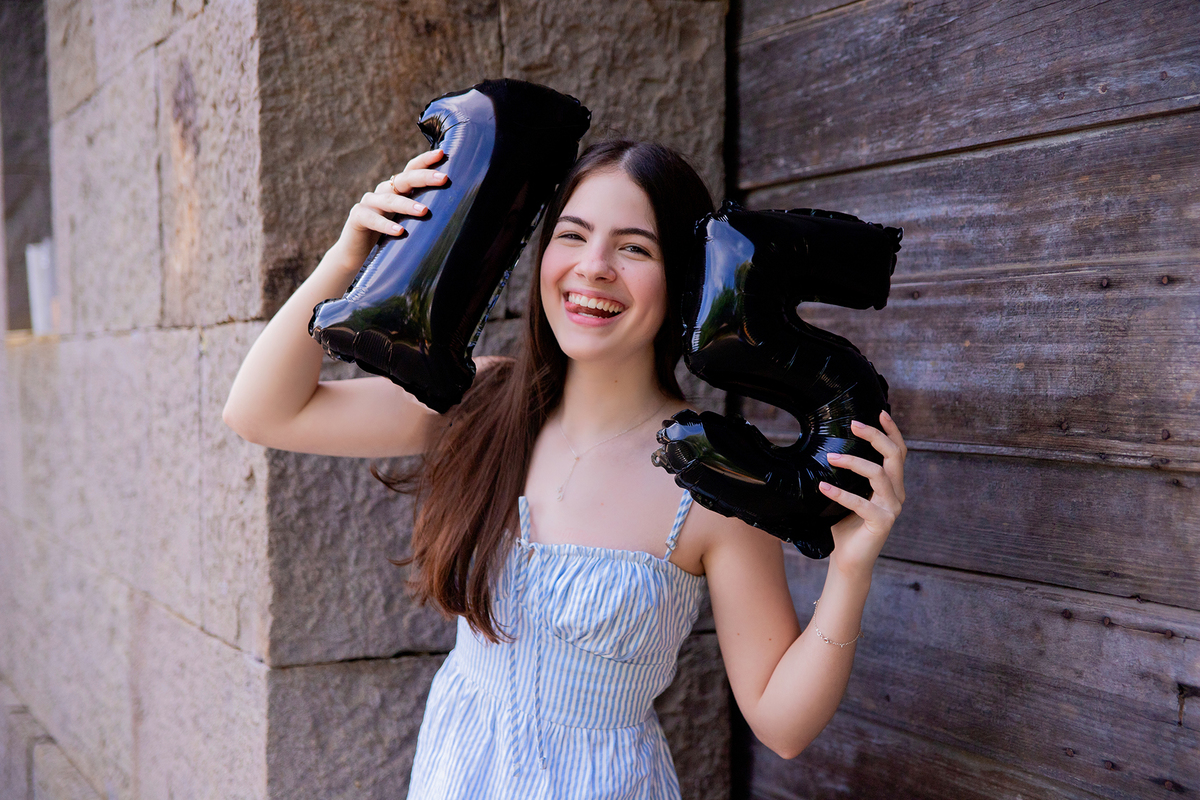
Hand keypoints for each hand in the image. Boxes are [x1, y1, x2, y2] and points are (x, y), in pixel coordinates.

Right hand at [332, 148, 448, 268]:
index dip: (425, 160)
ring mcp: (369, 202)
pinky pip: (373, 219)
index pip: (412, 170)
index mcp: (397, 190)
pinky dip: (386, 225)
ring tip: (424, 211)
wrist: (357, 255)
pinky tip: (400, 231)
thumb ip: (423, 216)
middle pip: (404, 179)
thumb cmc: (389, 240)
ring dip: (408, 205)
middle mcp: (384, 192)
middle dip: (424, 177)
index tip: (442, 154)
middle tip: (443, 178)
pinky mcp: (358, 217)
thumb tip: (457, 218)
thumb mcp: (409, 224)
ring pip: (390, 200)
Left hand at [818, 410, 907, 578]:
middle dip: (875, 436)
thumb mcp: (849, 493)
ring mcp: (892, 508)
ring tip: (830, 458)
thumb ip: (848, 476)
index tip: (880, 411)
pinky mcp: (882, 522)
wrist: (849, 560)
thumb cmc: (846, 525)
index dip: (892, 431)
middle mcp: (897, 494)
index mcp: (893, 485)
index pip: (898, 451)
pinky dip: (841, 493)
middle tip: (853, 424)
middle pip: (894, 456)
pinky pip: (861, 502)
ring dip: (853, 462)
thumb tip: (829, 449)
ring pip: (879, 474)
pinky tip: (823, 487)